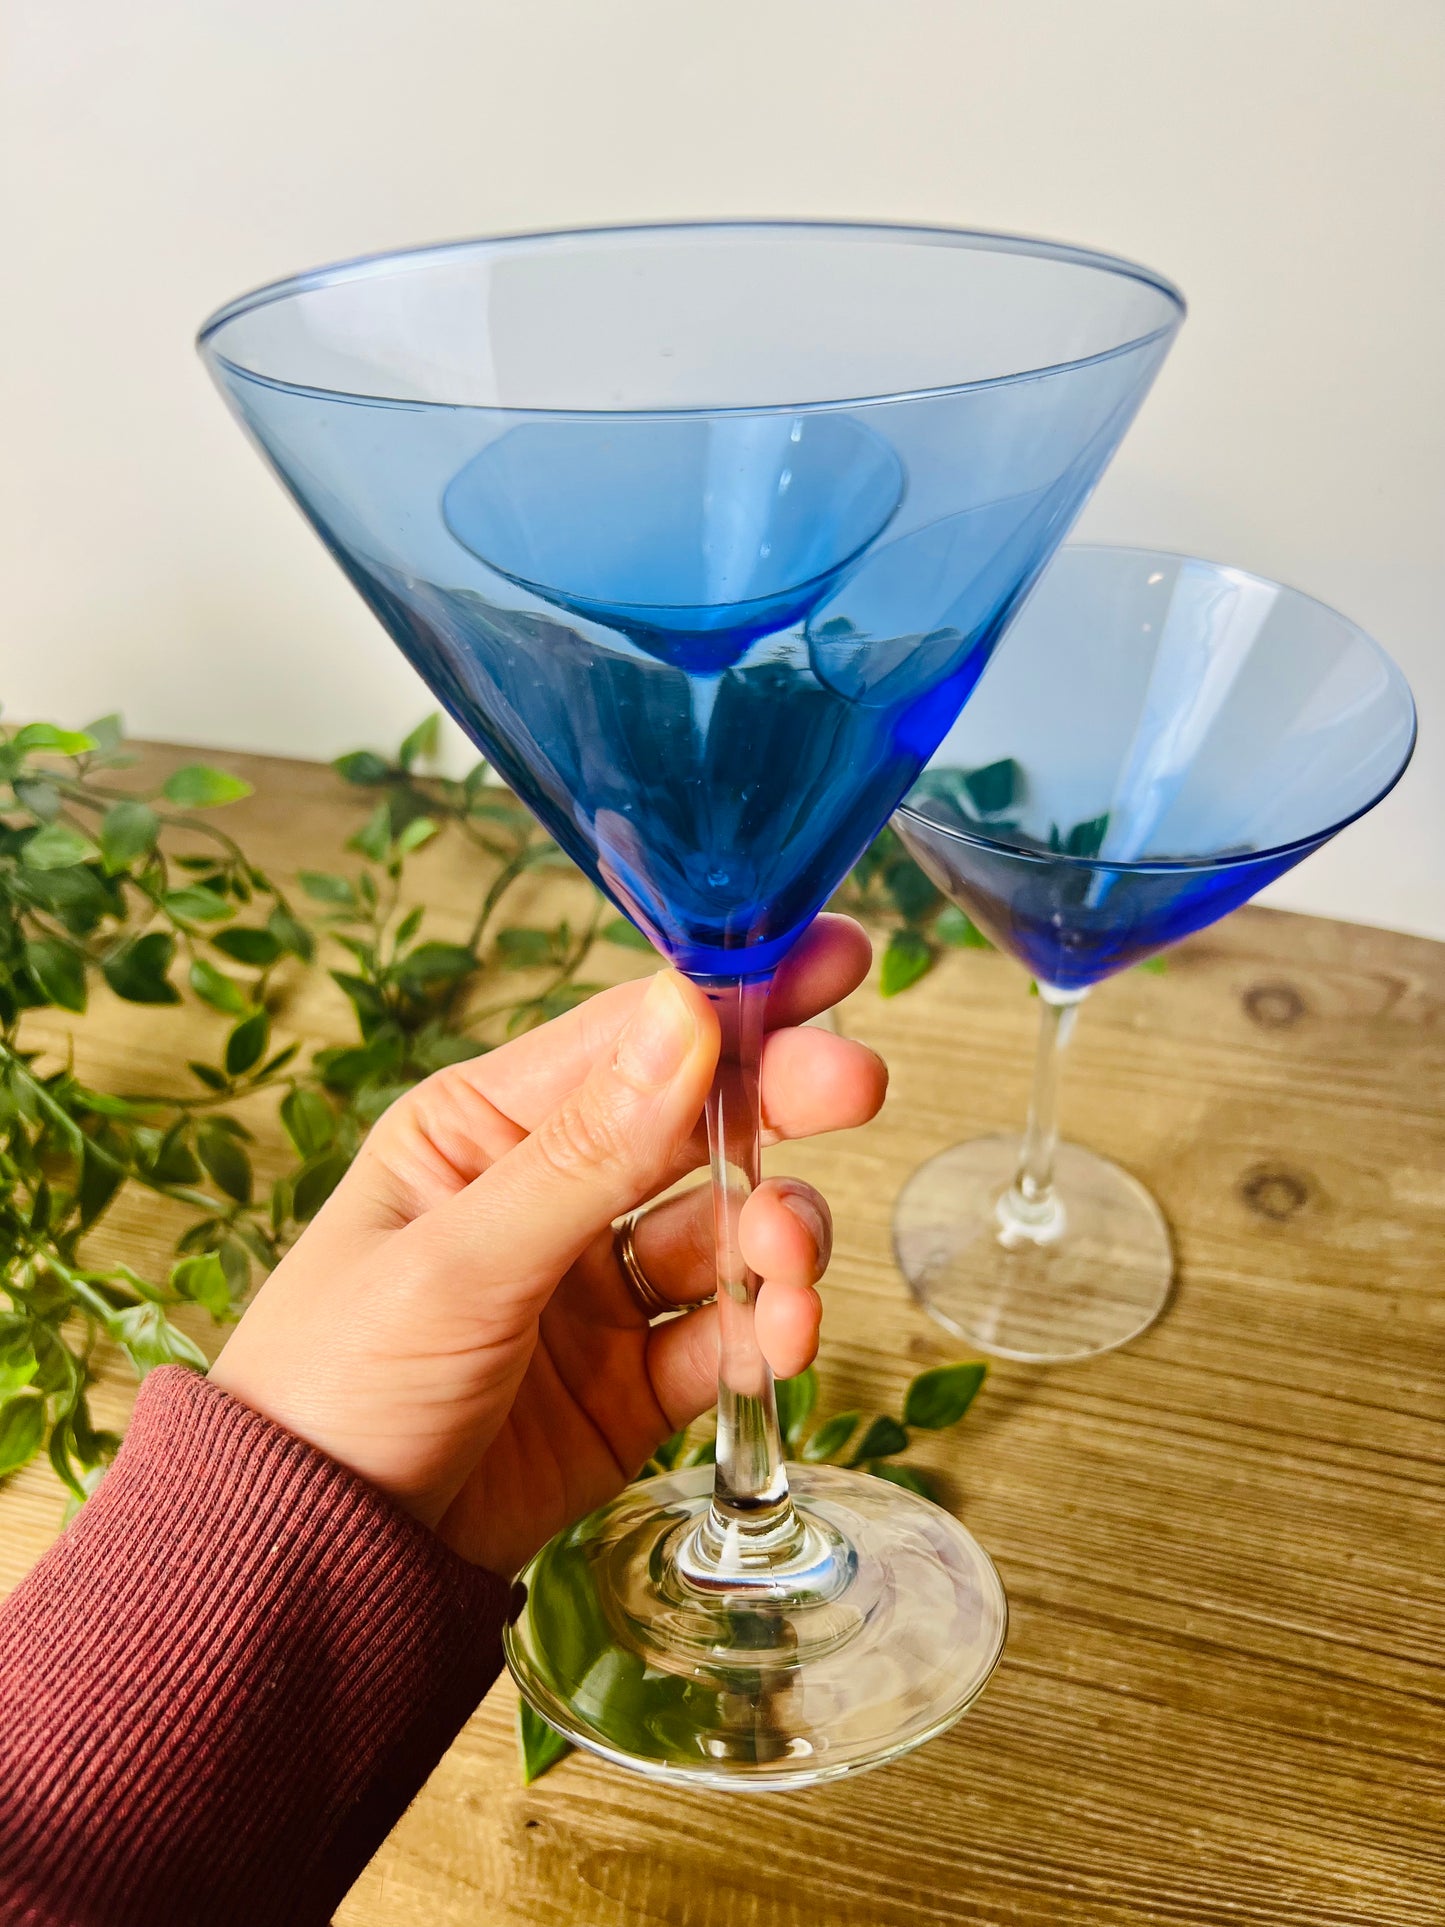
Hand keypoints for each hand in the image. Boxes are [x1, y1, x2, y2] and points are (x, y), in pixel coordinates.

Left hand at [209, 916, 885, 1573]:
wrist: (313, 1570)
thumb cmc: (336, 1384)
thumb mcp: (458, 1258)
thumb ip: (585, 1149)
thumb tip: (687, 1013)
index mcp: (484, 1129)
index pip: (628, 1037)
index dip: (732, 994)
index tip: (831, 961)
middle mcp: (550, 1194)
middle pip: (696, 1122)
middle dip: (780, 1102)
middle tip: (856, 1087)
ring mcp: (594, 1291)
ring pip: (726, 1231)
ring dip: (778, 1234)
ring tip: (789, 1264)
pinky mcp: (630, 1385)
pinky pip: (724, 1339)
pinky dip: (767, 1334)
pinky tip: (783, 1339)